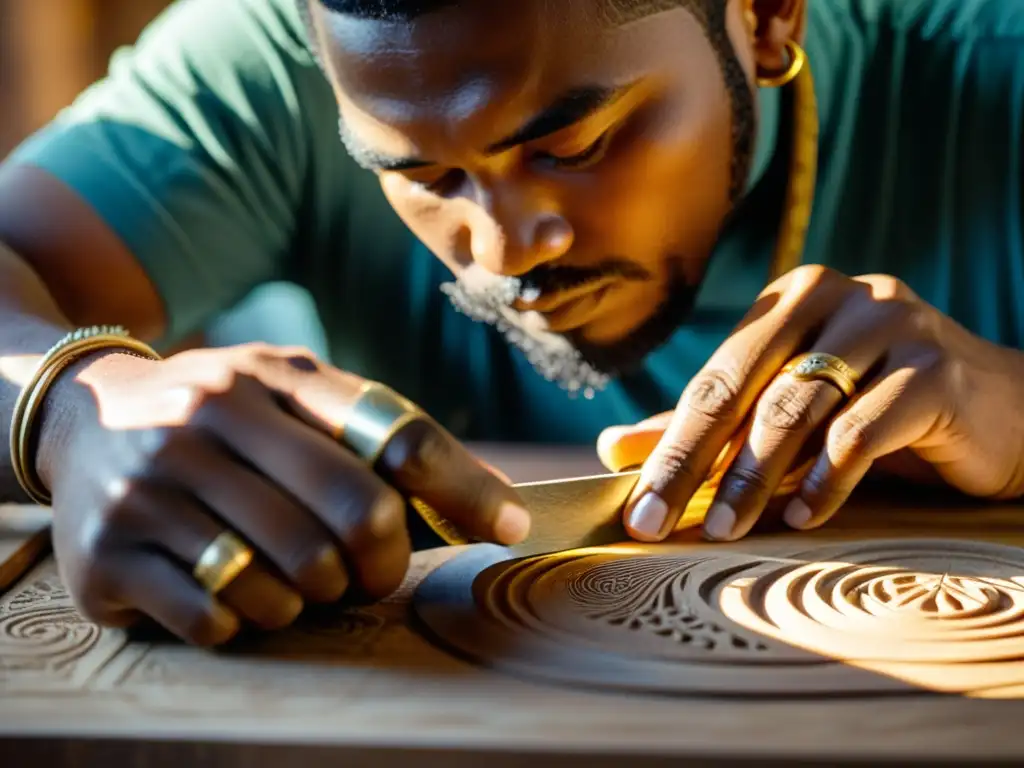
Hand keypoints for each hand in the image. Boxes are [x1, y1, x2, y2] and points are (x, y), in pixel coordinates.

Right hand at [38, 343, 529, 644]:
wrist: (81, 417)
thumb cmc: (219, 414)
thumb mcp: (290, 391)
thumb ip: (380, 435)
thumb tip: (498, 509)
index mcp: (269, 378)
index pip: (394, 437)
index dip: (465, 491)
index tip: (510, 528)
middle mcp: (206, 422)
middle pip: (354, 520)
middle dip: (381, 563)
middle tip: (370, 571)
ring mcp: (152, 490)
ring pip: (290, 583)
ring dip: (310, 596)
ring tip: (291, 573)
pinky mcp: (108, 558)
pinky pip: (220, 621)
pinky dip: (247, 620)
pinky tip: (233, 589)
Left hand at [598, 265, 1023, 541]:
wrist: (999, 412)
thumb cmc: (878, 410)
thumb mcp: (791, 413)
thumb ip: (710, 425)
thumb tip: (612, 448)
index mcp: (792, 297)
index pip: (714, 378)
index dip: (668, 447)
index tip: (636, 509)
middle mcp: (837, 295)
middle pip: (744, 387)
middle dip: (694, 462)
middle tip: (655, 524)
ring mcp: (890, 324)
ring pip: (799, 407)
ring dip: (755, 477)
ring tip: (726, 531)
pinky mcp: (935, 369)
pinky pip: (863, 429)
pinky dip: (827, 478)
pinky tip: (802, 517)